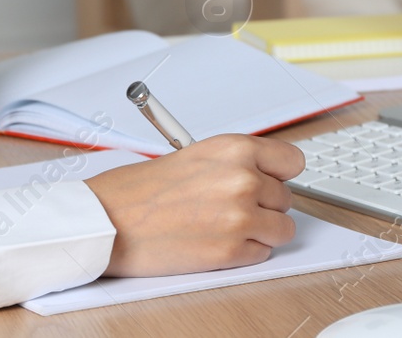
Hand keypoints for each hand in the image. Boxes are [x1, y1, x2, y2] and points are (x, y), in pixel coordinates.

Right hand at [83, 135, 303, 275]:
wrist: (109, 222)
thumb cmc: (138, 190)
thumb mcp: (192, 155)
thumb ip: (233, 163)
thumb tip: (262, 176)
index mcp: (233, 149)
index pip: (292, 161)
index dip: (279, 173)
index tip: (270, 180)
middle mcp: (243, 180)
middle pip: (285, 198)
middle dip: (263, 204)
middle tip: (230, 206)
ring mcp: (241, 217)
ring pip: (281, 229)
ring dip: (259, 231)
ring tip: (224, 226)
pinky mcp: (232, 252)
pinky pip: (262, 254)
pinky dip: (243, 252)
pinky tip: (214, 240)